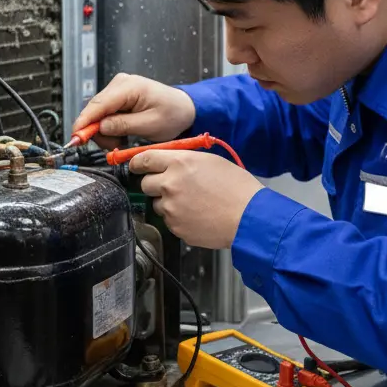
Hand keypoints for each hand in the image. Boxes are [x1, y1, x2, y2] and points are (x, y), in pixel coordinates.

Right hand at [71, 73, 195, 148]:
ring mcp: (117, 89)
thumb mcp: (150, 124)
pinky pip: (105, 115)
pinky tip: (123, 133)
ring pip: (98, 115)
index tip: (75, 139)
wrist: (184, 108)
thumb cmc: (173, 113)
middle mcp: (119, 83)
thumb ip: (124, 125)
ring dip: (106, 132)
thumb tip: (101, 127)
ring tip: (124, 139)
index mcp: (129, 86)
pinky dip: (110, 128)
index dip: (84, 123)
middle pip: (94, 110)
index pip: (98, 104)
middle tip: (115, 145)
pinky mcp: (117, 97)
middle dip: (99, 132)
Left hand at [129, 150, 263, 248]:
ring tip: (192, 202)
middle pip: (145, 184)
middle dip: (154, 184)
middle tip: (171, 186)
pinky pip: (169, 220)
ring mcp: (171, 208)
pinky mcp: (175, 227)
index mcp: (179, 163)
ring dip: (167, 202)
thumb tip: (167, 161)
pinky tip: (197, 214)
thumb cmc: (237, 188)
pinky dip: (178, 218)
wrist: (249, 217)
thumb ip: (184, 159)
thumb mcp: (211, 161)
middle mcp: (170, 184)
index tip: (137, 166)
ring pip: (157, 204)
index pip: (143, 159)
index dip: (138, 163)